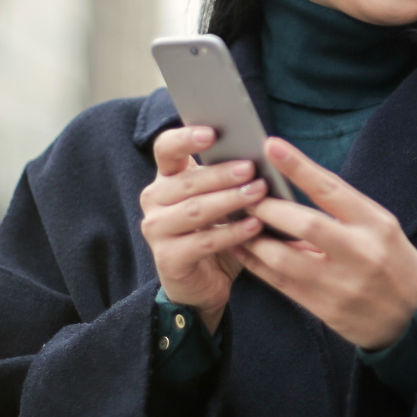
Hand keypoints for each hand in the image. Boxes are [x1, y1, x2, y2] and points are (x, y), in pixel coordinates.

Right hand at [139, 126, 267, 331]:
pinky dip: (232, 233)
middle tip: (251, 168)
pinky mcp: (168, 258)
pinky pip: (203, 242)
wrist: (203, 284)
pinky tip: (255, 226)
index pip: (166, 148)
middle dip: (221, 173)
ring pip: (195, 210)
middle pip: (186, 181)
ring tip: (258, 193)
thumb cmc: (216, 233)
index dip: (185, 138)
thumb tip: (262, 154)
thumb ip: (229, 179)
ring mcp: (157, 230)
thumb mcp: (221, 201)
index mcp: (166, 179)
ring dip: (229, 200)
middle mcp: (154, 201)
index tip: (212, 132)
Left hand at [231, 137, 416, 349]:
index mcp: (376, 224)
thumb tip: (291, 188)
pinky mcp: (328, 310)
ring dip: (255, 239)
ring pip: (285, 259)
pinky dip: (258, 265)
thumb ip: (342, 212)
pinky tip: (243, 251)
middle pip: (305, 224)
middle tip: (244, 195)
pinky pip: (283, 284)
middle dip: (268, 208)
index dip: (299, 166)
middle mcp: (361, 252)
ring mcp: (343, 284)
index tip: (271, 146)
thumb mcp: (381, 228)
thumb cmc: (394, 263)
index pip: (332, 189)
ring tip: (237, 223)